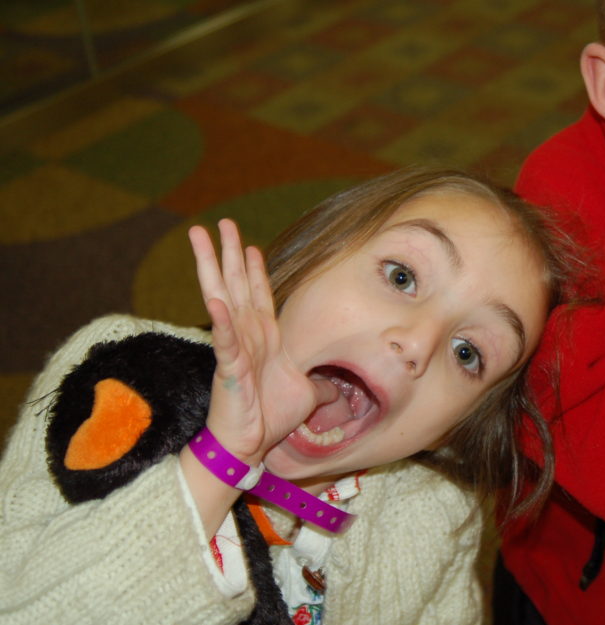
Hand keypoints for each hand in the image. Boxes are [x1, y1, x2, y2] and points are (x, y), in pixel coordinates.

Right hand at [189, 219, 315, 464]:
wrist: (250, 445)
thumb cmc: (271, 418)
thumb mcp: (309, 394)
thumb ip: (324, 384)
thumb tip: (341, 383)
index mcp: (266, 338)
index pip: (259, 294)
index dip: (255, 268)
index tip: (251, 244)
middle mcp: (247, 336)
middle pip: (236, 284)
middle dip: (228, 252)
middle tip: (219, 223)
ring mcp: (235, 347)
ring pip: (222, 298)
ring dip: (212, 267)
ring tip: (200, 238)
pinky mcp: (228, 367)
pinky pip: (225, 339)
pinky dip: (221, 319)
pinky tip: (213, 297)